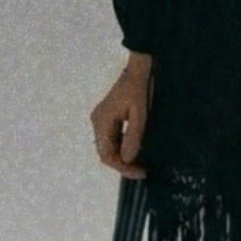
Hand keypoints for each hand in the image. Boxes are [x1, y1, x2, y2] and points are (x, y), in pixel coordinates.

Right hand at [89, 54, 150, 179]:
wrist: (139, 67)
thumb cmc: (140, 87)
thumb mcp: (140, 113)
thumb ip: (133, 136)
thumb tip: (126, 159)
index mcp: (102, 121)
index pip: (106, 154)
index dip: (121, 167)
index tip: (139, 173)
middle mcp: (98, 121)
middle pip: (106, 152)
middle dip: (123, 164)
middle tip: (142, 171)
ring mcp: (102, 119)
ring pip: (109, 147)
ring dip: (123, 157)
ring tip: (141, 163)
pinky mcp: (108, 118)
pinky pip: (113, 138)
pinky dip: (124, 147)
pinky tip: (137, 150)